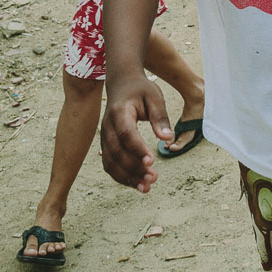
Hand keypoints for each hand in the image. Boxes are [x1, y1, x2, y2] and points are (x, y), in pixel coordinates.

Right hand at [99, 71, 172, 191]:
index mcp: (119, 112)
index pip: (126, 134)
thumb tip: (167, 139)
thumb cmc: (141, 89)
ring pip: (110, 162)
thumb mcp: (155, 96)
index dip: (137, 150)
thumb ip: (160, 117)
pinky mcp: (106, 144)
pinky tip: (137, 184)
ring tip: (146, 188)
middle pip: (116, 152)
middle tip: (153, 179)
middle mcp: (107, 126)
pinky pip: (109, 164)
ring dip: (127, 177)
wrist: (121, 83)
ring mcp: (104, 137)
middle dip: (134, 169)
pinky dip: (121, 176)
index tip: (152, 162)